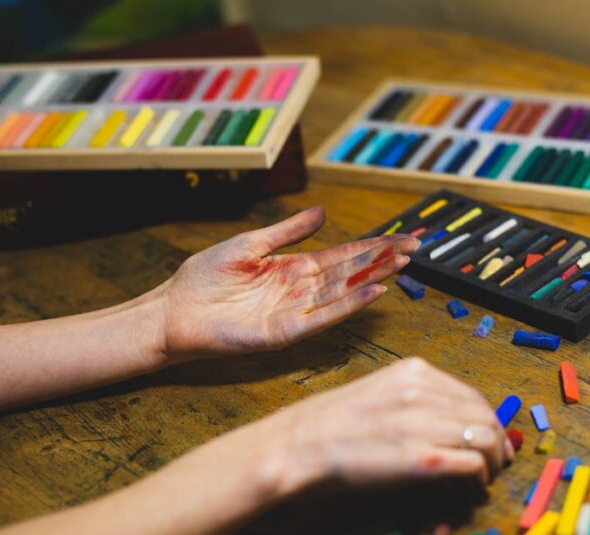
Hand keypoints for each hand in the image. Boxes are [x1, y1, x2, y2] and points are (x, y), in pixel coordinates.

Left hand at [153, 207, 419, 361]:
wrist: (174, 311)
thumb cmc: (205, 278)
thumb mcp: (249, 245)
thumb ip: (287, 231)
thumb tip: (321, 212)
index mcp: (293, 269)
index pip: (342, 256)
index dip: (372, 247)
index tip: (402, 239)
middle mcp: (299, 291)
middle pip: (349, 273)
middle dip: (381, 260)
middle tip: (414, 248)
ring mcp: (294, 313)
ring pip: (342, 294)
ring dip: (372, 280)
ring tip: (400, 265)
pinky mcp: (283, 333)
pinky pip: (322, 318)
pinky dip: (348, 306)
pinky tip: (372, 293)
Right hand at [264, 358, 513, 493]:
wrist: (299, 447)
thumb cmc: (328, 425)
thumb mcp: (376, 394)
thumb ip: (413, 400)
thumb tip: (448, 420)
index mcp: (413, 371)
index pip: (472, 394)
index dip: (487, 421)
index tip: (488, 440)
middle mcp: (424, 392)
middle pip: (486, 415)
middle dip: (496, 442)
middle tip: (493, 463)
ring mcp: (424, 424)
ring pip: (487, 438)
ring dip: (491, 461)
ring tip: (480, 477)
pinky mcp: (424, 459)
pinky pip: (473, 465)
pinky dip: (477, 478)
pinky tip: (464, 486)